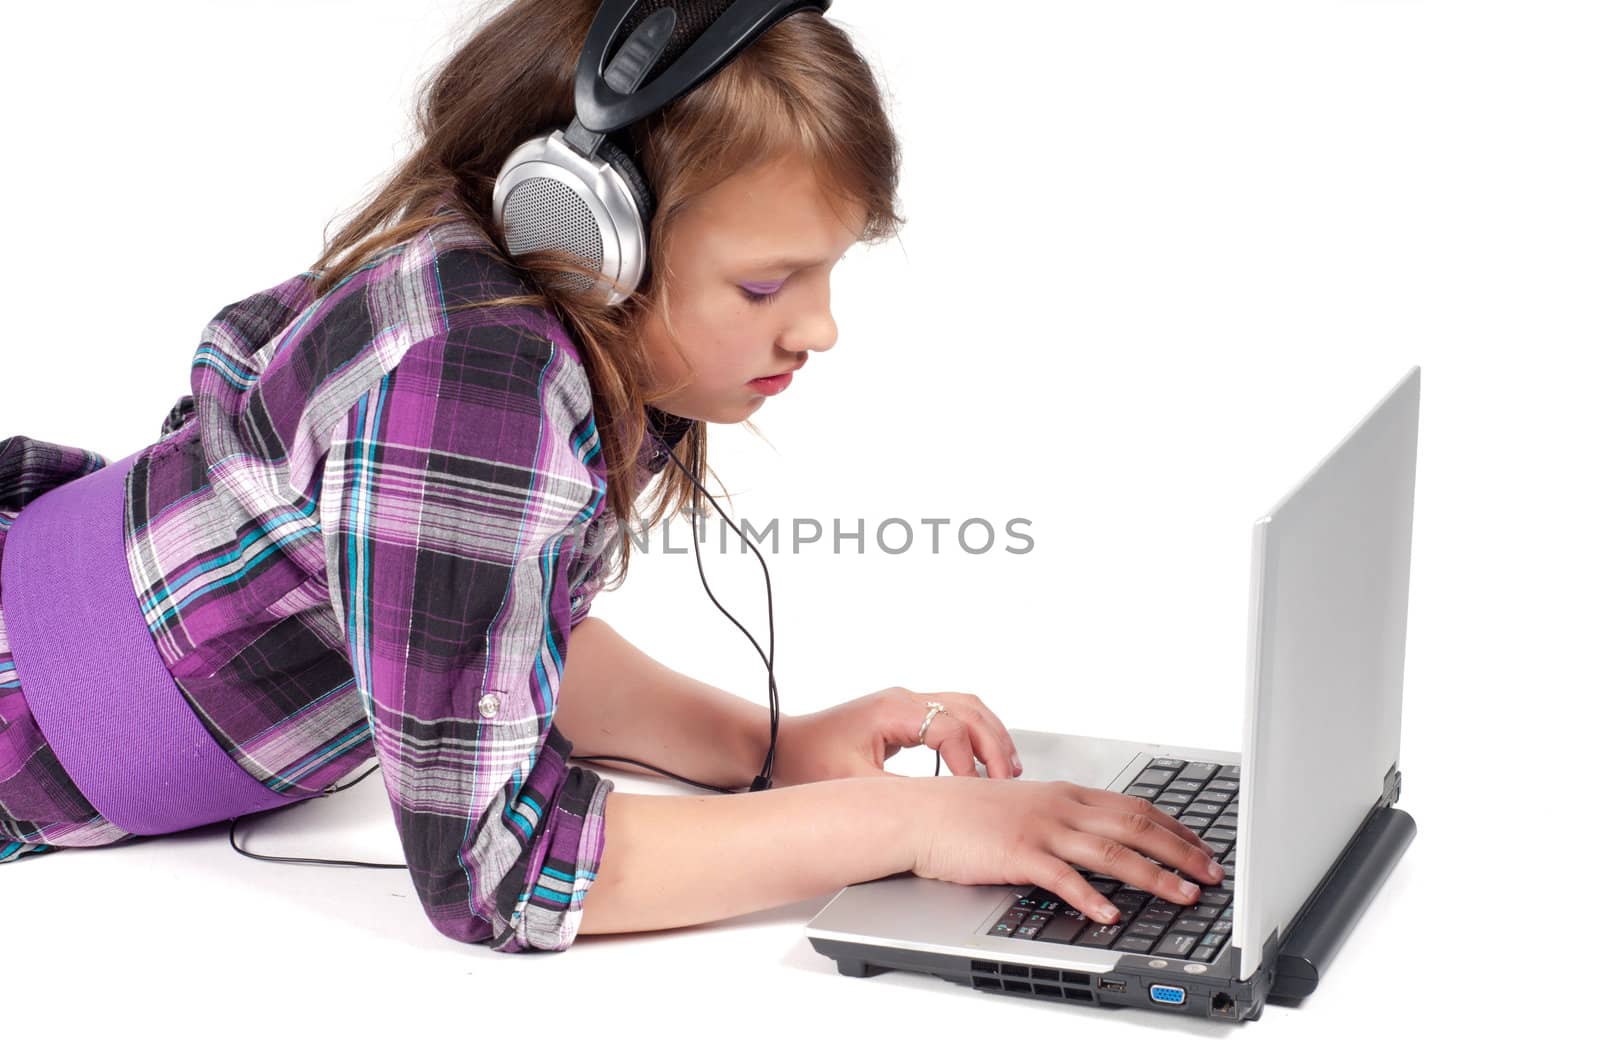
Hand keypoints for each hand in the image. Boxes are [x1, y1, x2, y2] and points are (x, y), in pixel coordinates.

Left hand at [774, 686, 1022, 787]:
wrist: (782, 746)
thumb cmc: (809, 761)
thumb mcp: (855, 784)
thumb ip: (901, 793)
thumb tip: (941, 806)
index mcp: (893, 710)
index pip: (949, 728)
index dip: (968, 762)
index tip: (973, 792)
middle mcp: (903, 700)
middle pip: (969, 710)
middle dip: (994, 744)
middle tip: (1007, 779)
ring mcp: (905, 704)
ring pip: (966, 708)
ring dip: (990, 736)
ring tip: (1007, 769)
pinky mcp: (904, 716)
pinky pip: (953, 716)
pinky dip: (974, 736)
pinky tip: (982, 761)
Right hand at [903, 775, 1225, 924]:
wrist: (920, 813)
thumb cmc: (967, 814)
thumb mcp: (1026, 808)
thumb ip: (1063, 822)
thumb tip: (1099, 841)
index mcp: (1065, 794)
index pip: (1135, 807)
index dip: (1176, 829)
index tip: (1203, 848)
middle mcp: (1060, 807)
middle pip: (1135, 826)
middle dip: (1181, 851)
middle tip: (1213, 874)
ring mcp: (1040, 829)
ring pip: (1110, 851)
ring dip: (1153, 875)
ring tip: (1182, 894)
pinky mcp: (1017, 854)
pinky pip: (1061, 878)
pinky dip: (1090, 897)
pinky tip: (1110, 914)